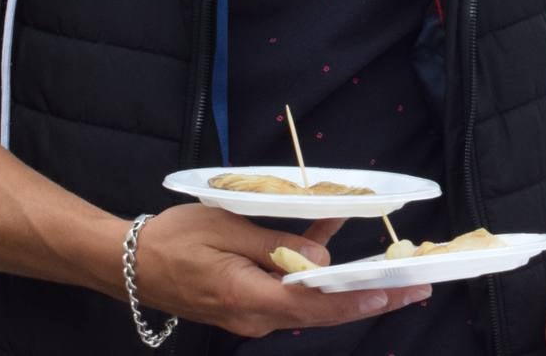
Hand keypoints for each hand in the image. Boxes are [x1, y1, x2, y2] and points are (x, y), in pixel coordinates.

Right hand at [128, 204, 427, 338]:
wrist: (127, 263)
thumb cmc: (172, 241)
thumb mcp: (226, 228)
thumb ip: (277, 243)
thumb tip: (322, 261)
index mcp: (248, 298)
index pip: (314, 305)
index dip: (358, 300)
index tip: (396, 292)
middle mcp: (255, 315)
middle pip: (322, 309)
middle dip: (372, 297)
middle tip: (418, 286)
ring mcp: (252, 313)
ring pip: (311, 300)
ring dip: (350, 284)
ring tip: (395, 270)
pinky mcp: (249, 302)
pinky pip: (291, 288)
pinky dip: (314, 267)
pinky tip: (335, 234)